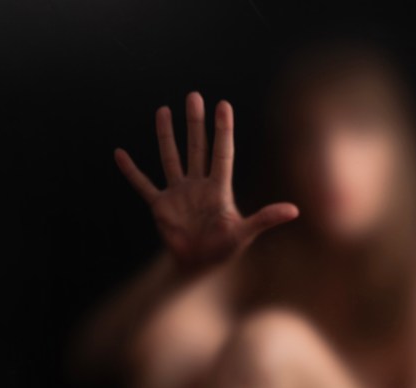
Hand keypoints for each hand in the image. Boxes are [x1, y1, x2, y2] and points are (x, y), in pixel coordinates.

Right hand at [115, 93, 297, 270]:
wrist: (198, 264)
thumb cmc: (224, 249)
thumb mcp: (245, 233)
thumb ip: (266, 218)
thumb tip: (295, 210)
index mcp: (219, 189)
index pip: (222, 154)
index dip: (223, 131)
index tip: (223, 105)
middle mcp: (198, 185)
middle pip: (197, 148)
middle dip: (195, 123)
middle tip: (194, 96)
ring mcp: (178, 192)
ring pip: (171, 158)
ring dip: (166, 136)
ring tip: (163, 110)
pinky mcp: (160, 205)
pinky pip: (143, 184)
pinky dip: (131, 171)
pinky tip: (120, 154)